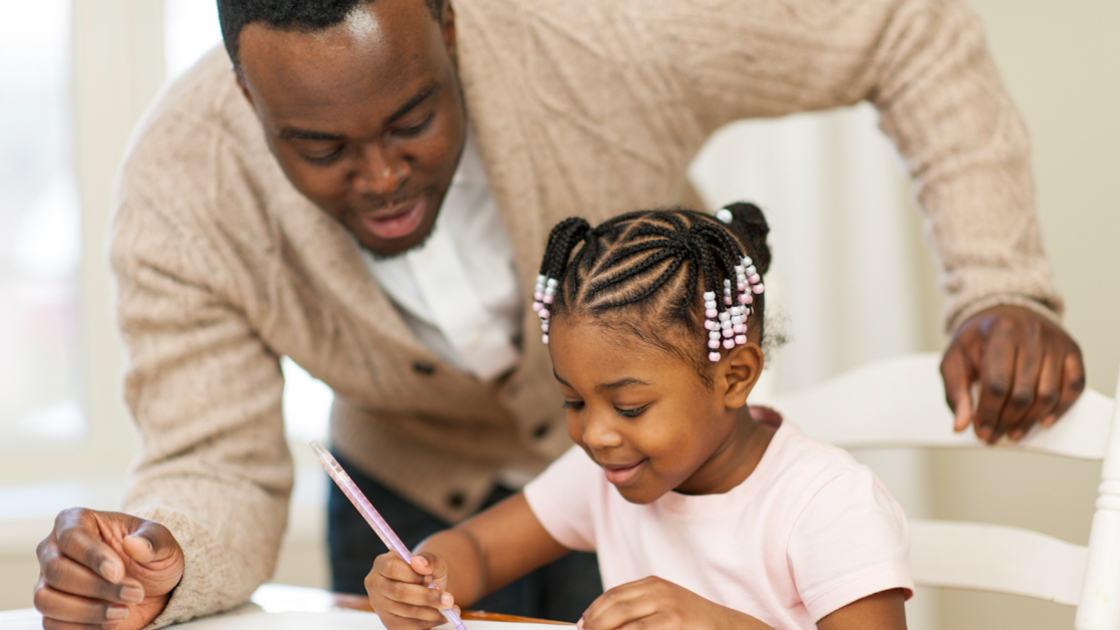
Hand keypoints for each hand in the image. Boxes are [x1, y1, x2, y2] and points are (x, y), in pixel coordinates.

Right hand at [35, 508, 183, 629]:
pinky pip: (52, 623)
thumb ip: (152, 540)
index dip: (93, 556)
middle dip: (97, 587)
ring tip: (123, 611)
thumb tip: (134, 544)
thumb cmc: (151, 556)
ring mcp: (48, 581)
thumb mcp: (163, 543)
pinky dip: (83, 627)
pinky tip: (111, 622)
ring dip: (87, 611)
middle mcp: (54, 550)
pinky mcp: (52, 609)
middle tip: (134, 593)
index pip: (72, 536)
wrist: (153, 587)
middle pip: (57, 571)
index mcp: (76, 521)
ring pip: (47, 600)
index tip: (118, 572)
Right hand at [366, 552, 460, 629]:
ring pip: (406, 611)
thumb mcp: (432, 562)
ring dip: (432, 612)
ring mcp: (381, 606)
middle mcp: (376, 585)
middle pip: (398, 592)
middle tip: (449, 599)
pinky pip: (410, 626)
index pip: (391, 568)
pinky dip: (430, 622)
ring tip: (450, 607)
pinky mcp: (390, 623)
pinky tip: (442, 616)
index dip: (412, 574)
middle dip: (426, 597)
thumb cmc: (427, 572)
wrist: (427, 588)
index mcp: (381, 564)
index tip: (429, 578)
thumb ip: (428, 560)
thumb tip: (419, 562)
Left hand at [577, 576, 760, 629]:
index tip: (581, 624)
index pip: (613, 594)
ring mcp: (666, 605)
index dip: (593, 610)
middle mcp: (657, 590)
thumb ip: (639, 609)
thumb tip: (603, 623)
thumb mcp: (665, 607)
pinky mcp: (674, 621)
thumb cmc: (693, 623)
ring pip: (623, 618)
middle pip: (614, 605)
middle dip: (594, 623)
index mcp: (652, 584)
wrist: (727, 627)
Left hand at [941, 304, 1084, 443]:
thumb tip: (961, 426)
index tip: (981, 432)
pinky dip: (1061, 407)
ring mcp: (1055, 342)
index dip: (989, 413)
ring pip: (1048, 393)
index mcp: (1000, 332)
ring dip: (1031, 420)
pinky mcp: (1072, 351)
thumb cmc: (978, 339)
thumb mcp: (955, 358)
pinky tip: (1044, 421)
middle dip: (1007, 421)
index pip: (996, 384)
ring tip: (1014, 433)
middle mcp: (1031, 334)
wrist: (1004, 311)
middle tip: (995, 437)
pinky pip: (1074, 385)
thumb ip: (954, 391)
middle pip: (1023, 392)